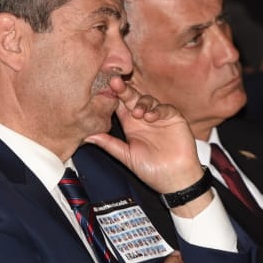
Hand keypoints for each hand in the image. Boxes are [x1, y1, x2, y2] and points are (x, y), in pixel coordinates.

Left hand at [84, 79, 209, 214]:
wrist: (175, 179)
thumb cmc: (151, 170)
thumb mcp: (126, 156)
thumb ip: (109, 144)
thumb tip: (87, 136)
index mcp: (130, 125)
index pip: (119, 105)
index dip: (111, 97)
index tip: (102, 90)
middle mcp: (143, 118)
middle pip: (132, 98)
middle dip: (124, 90)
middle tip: (115, 83)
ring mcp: (159, 117)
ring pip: (148, 100)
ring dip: (141, 102)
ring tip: (137, 113)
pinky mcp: (174, 118)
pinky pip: (165, 108)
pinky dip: (157, 109)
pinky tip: (151, 117)